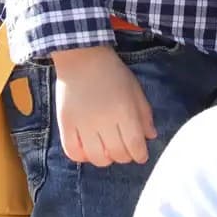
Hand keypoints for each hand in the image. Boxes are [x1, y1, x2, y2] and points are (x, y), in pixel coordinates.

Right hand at [50, 46, 156, 166]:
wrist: (81, 56)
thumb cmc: (112, 72)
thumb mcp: (134, 88)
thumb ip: (144, 113)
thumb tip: (151, 136)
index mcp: (124, 111)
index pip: (135, 145)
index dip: (140, 155)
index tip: (141, 155)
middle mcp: (104, 120)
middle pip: (117, 154)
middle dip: (125, 157)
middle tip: (124, 150)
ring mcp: (83, 124)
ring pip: (96, 158)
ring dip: (105, 159)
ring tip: (106, 150)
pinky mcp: (66, 124)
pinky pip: (73, 152)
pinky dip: (82, 156)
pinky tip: (87, 149)